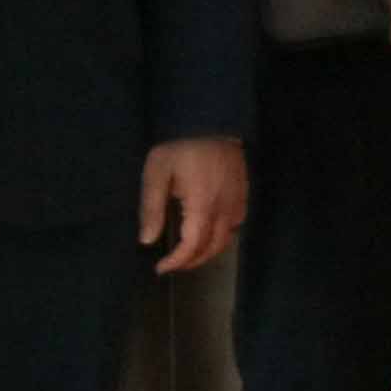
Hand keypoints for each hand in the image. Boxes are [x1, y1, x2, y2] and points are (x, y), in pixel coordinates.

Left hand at [139, 134, 245, 275]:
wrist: (210, 123)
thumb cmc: (180, 148)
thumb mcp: (156, 174)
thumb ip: (152, 209)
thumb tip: (147, 241)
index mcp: (202, 206)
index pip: (192, 245)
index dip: (177, 261)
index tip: (160, 268)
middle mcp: (225, 209)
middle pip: (213, 248)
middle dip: (191, 261)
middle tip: (171, 264)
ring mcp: (237, 202)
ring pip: (227, 239)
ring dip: (208, 252)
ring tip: (188, 253)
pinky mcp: (243, 195)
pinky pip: (236, 225)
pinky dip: (221, 237)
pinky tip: (208, 232)